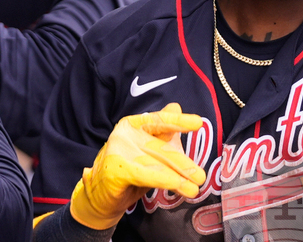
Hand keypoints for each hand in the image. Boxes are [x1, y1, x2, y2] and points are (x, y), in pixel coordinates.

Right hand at [69, 103, 205, 229]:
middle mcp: (124, 133)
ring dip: (178, 176)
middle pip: (161, 147)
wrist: (101, 196)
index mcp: (134, 124)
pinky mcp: (114, 170)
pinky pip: (144, 174)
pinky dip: (163, 179)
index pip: (159, 120)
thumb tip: (175, 106)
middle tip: (201, 176)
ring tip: (194, 189)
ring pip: (155, 163)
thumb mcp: (151, 150)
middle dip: (183, 163)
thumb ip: (164, 131)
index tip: (197, 123)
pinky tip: (176, 184)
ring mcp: (117, 150)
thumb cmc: (130, 169)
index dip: (178, 121)